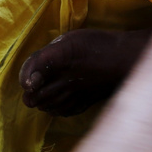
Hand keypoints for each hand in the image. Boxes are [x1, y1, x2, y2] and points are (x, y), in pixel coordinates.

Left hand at [20, 28, 151, 116]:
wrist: (126, 58)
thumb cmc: (97, 44)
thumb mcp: (70, 40)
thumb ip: (47, 55)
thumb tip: (31, 74)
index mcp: (62, 55)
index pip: (36, 67)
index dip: (26, 76)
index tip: (27, 82)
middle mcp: (68, 77)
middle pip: (40, 95)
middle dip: (31, 96)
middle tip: (30, 92)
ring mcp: (77, 93)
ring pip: (51, 105)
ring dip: (42, 103)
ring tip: (41, 98)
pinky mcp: (86, 102)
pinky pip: (65, 111)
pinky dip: (57, 110)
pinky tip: (57, 105)